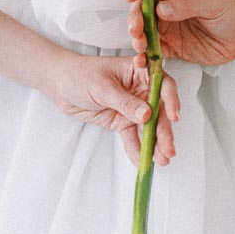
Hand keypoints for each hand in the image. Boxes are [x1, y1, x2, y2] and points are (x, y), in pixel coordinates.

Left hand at [50, 52, 179, 169]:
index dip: (171, 99)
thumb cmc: (80, 75)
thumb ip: (125, 102)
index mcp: (138, 72)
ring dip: (155, 143)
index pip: (161, 84)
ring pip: (148, 127)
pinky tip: (142, 161)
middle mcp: (140, 89)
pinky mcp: (122, 121)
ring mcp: (132, 107)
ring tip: (162, 160)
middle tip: (168, 149)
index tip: (174, 116)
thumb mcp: (102, 87)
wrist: (60, 85)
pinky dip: (137, 149)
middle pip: (158, 110)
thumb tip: (147, 114)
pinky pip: (132, 137)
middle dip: (164, 130)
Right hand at [122, 0, 234, 68]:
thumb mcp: (210, 3)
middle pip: (143, 9)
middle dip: (135, 18)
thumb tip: (161, 9)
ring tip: (139, 45)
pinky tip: (141, 61)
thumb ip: (186, 6)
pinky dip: (145, 56)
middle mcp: (167, 5)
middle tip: (135, 28)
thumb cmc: (229, 11)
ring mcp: (167, 26)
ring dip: (137, 37)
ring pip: (144, 30)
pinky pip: (154, 51)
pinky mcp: (171, 46)